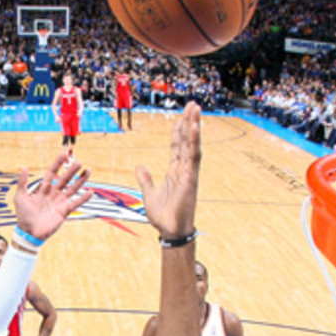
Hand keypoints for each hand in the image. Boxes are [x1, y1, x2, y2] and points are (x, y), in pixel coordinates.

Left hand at [13, 152, 92, 242]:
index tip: (65, 153)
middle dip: (72, 170)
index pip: (52, 172)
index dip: (58, 163)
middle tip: (79, 162)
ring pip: (72, 188)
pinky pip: (76, 203)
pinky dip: (83, 198)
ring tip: (88, 171)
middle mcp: (53, 193)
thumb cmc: (23, 215)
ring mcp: (59, 202)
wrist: (29, 232)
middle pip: (65, 179)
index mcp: (43, 188)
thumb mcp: (20, 197)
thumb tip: (24, 167)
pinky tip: (91, 192)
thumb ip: (22, 183)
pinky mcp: (64, 211)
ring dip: (80, 180)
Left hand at [136, 102, 200, 239]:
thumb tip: (140, 167)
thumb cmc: (162, 215)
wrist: (169, 231)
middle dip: (189, 122)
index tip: (180, 117)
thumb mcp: (148, 193)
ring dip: (194, 126)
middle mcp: (184, 169)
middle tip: (192, 104)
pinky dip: (194, 141)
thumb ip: (145, 179)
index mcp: (175, 171)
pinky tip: (194, 127)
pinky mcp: (190, 179)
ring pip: (192, 144)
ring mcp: (189, 173)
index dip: (179, 131)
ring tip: (195, 109)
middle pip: (187, 141)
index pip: (178, 146)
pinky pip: (193, 157)